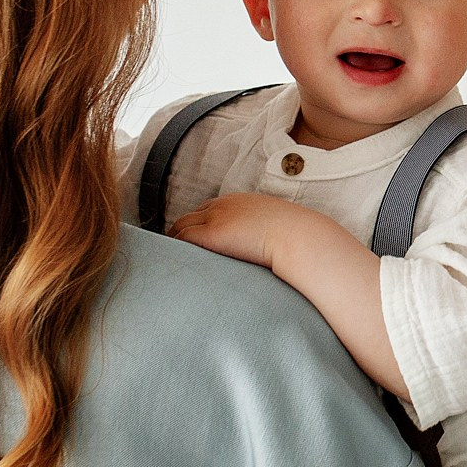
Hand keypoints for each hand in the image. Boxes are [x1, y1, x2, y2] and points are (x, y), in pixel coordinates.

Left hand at [169, 192, 315, 269]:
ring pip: (179, 228)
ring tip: (167, 263)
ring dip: (173, 243)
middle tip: (172, 254)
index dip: (197, 226)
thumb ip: (266, 233)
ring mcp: (216, 218)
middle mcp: (223, 205)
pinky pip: (181, 239)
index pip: (206, 209)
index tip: (193, 242)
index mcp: (239, 202)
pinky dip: (174, 250)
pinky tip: (172, 264)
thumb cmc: (295, 238)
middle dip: (179, 234)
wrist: (298, 236)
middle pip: (188, 217)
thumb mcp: (278, 228)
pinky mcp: (212, 233)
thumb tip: (271, 251)